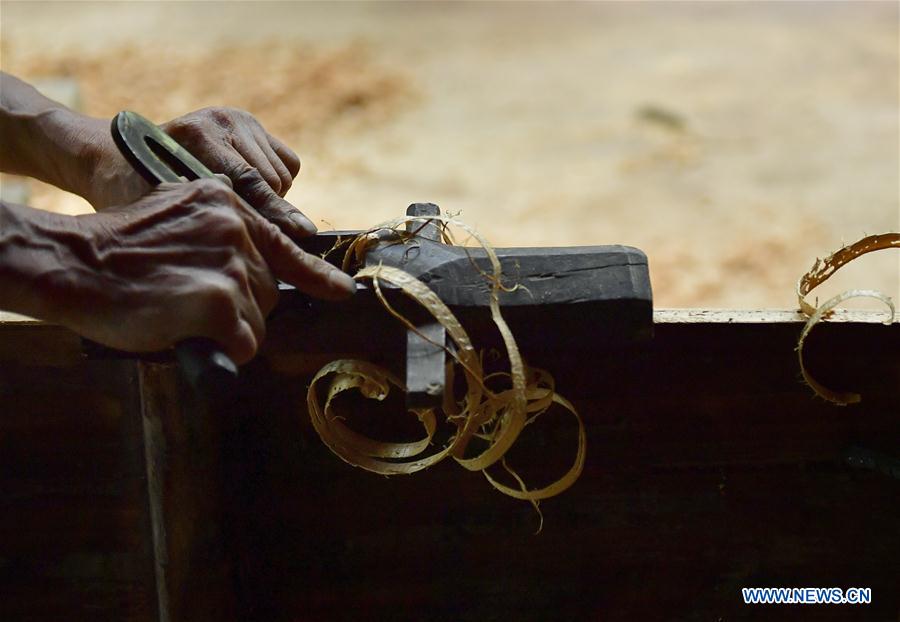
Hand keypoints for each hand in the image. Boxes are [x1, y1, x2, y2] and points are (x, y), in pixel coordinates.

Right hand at [50, 179, 352, 363]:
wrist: (72, 262)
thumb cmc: (117, 251)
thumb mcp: (176, 217)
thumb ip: (220, 235)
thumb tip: (258, 271)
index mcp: (226, 203)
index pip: (284, 244)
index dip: (316, 274)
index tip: (342, 291)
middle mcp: (236, 228)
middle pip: (269, 291)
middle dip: (240, 307)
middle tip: (189, 302)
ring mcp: (230, 263)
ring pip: (257, 319)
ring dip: (228, 329)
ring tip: (180, 312)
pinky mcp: (220, 300)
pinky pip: (244, 343)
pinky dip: (222, 349)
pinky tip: (186, 330)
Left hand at [85, 107, 314, 236]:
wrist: (116, 157)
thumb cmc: (129, 193)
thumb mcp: (159, 211)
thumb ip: (207, 220)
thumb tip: (253, 244)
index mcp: (197, 135)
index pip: (251, 182)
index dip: (277, 214)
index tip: (304, 235)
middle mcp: (223, 120)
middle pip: (273, 181)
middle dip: (266, 211)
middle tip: (243, 232)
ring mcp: (240, 119)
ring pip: (284, 175)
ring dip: (271, 199)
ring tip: (238, 209)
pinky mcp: (252, 124)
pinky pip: (289, 163)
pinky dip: (278, 183)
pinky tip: (250, 191)